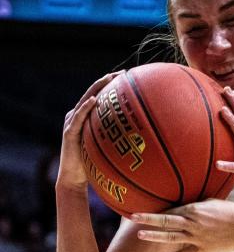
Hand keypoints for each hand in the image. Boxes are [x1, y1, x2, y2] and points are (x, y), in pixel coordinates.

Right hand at [56, 71, 123, 192]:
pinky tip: (94, 100)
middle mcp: (77, 116)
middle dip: (106, 81)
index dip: (111, 85)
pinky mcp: (69, 132)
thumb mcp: (109, 147)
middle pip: (92, 93)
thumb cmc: (94, 163)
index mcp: (87, 117)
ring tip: (108, 78)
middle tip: (122, 73)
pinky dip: (85, 108)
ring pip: (84, 101)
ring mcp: (71, 123)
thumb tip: (147, 136)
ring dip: (96, 88)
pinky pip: (77, 118)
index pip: (100, 96)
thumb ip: (120, 137)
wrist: (75, 178)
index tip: (128, 76)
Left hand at [132, 199, 233, 251]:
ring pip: (170, 236)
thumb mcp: (214, 202)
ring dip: (154, 236)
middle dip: (148, 219)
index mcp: (195, 209)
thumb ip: (198, 205)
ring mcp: (196, 237)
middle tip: (132, 217)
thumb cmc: (233, 212)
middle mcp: (192, 222)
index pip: (172, 208)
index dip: (157, 209)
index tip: (145, 208)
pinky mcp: (201, 249)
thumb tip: (186, 206)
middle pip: (166, 220)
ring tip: (140, 235)